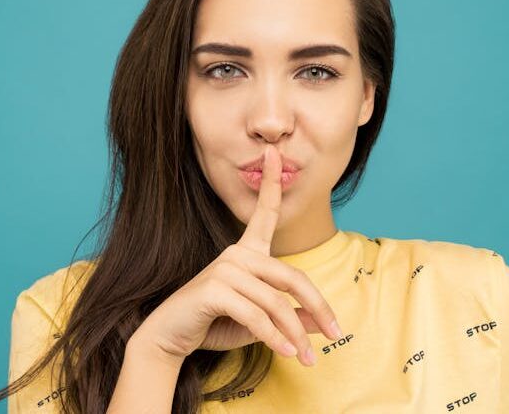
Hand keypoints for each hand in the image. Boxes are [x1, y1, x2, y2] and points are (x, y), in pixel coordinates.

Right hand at [132, 144, 341, 366]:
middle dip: (318, 306)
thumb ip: (291, 318)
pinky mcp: (215, 290)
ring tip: (308, 357)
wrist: (171, 339)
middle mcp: (236, 254)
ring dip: (296, 334)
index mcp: (246, 253)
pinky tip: (286, 353)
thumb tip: (325, 324)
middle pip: (292, 277)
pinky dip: (275, 338)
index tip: (275, 152)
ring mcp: (225, 269)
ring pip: (277, 303)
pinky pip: (257, 316)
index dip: (271, 182)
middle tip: (337, 332)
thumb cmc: (215, 325)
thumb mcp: (261, 323)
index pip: (264, 213)